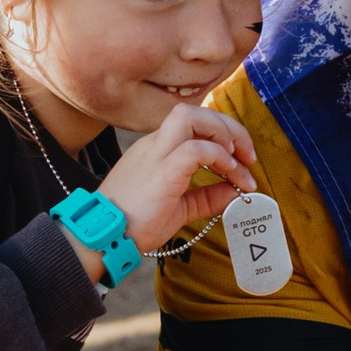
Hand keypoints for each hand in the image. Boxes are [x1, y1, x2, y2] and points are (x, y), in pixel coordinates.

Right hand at [95, 102, 256, 263]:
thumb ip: (206, 198)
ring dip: (223, 132)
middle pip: (193, 111)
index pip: (192, 124)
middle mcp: (155, 144)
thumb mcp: (178, 209)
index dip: (222, 135)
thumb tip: (235, 191)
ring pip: (190, 116)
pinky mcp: (162, 169)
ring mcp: (156, 154)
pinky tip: (230, 174)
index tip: (241, 163)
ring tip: (239, 160)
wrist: (102, 239)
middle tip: (248, 156)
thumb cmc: (133, 225)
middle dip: (228, 126)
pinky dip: (219, 156)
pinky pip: (196, 148)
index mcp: (156, 149)